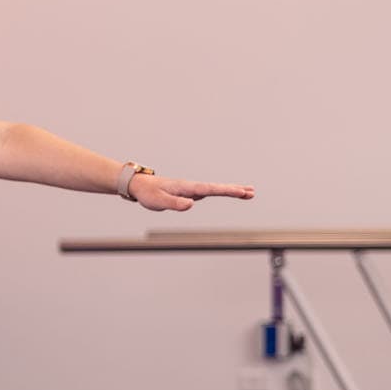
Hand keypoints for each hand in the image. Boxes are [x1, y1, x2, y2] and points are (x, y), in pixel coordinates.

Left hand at [132, 170, 254, 211]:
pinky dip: (221, 192)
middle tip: (252, 192)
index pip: (211, 189)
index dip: (227, 191)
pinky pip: (209, 192)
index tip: (242, 192)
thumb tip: (191, 204)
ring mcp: (191, 189)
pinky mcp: (188, 192)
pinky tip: (227, 193)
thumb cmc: (148, 193)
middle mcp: (191, 186)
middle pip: (217, 188)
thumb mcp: (159, 201)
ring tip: (247, 192)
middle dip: (235, 190)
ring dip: (231, 190)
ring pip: (215, 189)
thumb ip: (175, 203)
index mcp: (187, 187)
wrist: (139, 185)